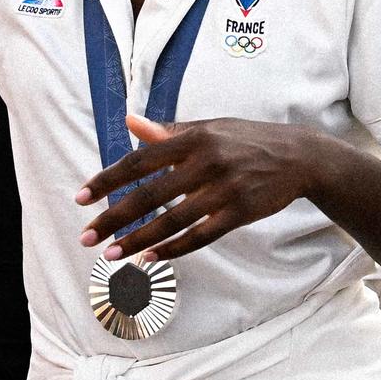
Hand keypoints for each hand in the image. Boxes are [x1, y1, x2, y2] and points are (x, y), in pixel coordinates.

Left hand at [78, 114, 326, 260]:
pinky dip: (174, 249)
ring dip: (138, 241)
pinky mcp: (240, 213)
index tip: (82, 197)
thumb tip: (129, 121)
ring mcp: (224, 190)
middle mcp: (206, 162)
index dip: (108, 180)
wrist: (298, 156)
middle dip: (114, 219)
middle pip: (150, 196)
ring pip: (172, 221)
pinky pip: (200, 236)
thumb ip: (168, 130)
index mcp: (194, 138)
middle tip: (87, 236)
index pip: (140, 161)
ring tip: (111, 254)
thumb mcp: (209, 127)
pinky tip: (150, 258)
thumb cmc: (247, 139)